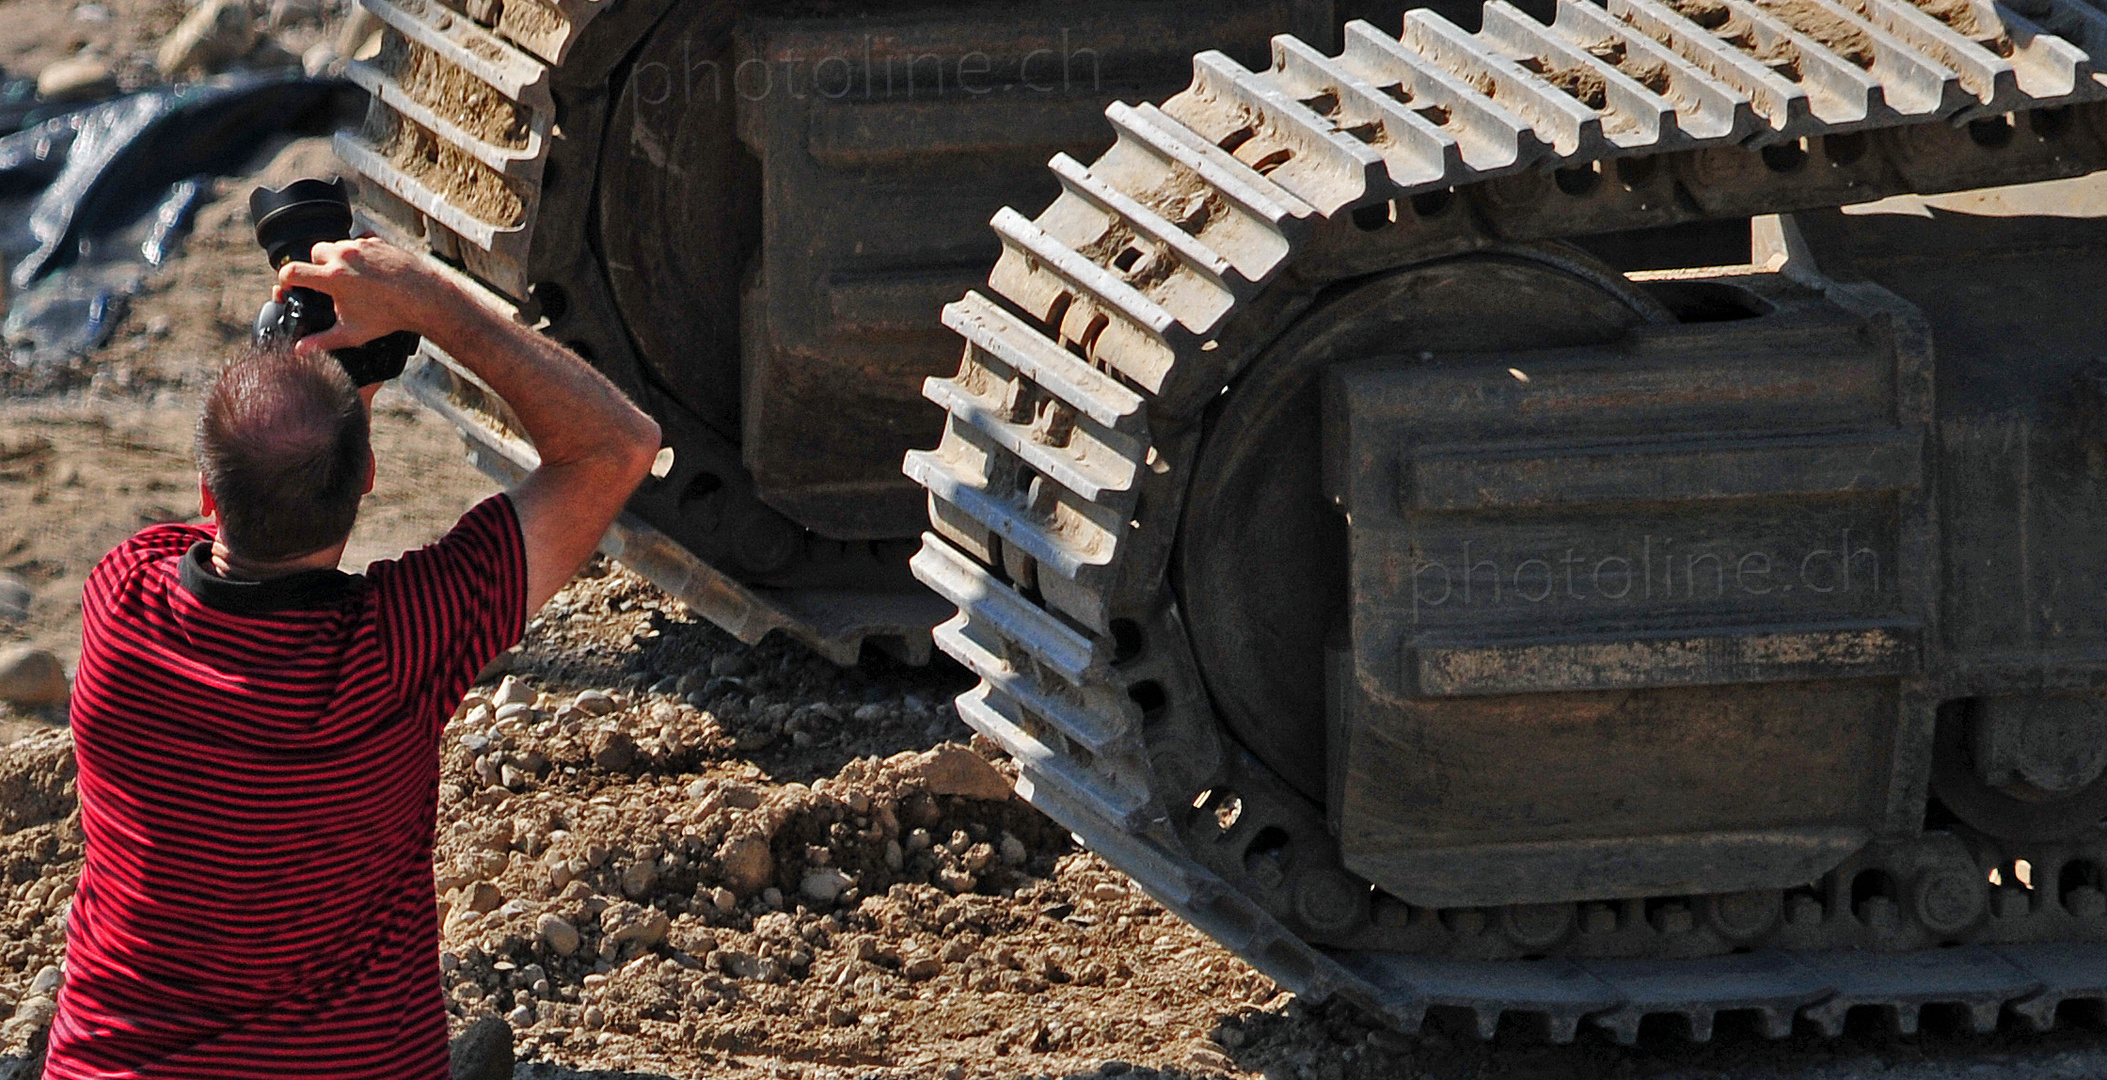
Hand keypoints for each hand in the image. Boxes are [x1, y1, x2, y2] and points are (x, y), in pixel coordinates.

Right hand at [275, 238, 454, 354]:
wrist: (423, 298)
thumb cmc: (388, 316)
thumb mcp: (352, 333)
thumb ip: (322, 341)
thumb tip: (300, 350)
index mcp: (332, 278)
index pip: (291, 271)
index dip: (285, 281)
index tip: (289, 288)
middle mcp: (343, 256)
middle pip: (313, 253)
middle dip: (315, 266)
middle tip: (325, 283)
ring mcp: (360, 245)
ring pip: (336, 244)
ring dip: (336, 257)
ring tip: (346, 276)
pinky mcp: (376, 241)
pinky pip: (358, 239)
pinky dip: (358, 251)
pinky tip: (365, 267)